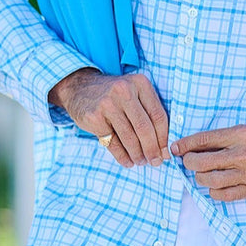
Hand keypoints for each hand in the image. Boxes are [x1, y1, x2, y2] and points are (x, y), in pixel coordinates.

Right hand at [49, 68, 170, 167]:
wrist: (80, 88)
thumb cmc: (114, 95)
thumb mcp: (134, 93)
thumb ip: (149, 113)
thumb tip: (164, 148)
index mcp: (140, 83)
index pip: (158, 115)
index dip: (163, 138)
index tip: (165, 152)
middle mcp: (124, 91)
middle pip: (144, 128)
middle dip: (152, 149)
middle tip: (156, 162)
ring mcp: (107, 104)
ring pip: (129, 137)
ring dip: (137, 155)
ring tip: (141, 162)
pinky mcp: (94, 117)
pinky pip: (113, 143)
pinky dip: (122, 156)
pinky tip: (128, 162)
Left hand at [171, 124, 245, 200]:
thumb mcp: (245, 129)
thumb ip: (221, 138)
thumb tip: (192, 146)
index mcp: (241, 135)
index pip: (205, 140)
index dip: (185, 145)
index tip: (175, 148)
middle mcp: (244, 154)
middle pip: (203, 163)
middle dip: (190, 162)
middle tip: (188, 161)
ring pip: (211, 181)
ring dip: (200, 178)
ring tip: (201, 174)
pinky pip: (225, 195)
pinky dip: (214, 192)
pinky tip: (214, 186)